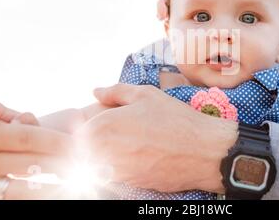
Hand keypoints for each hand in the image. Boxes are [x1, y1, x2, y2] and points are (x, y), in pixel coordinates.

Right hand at [0, 121, 73, 198]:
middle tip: (89, 165)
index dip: (56, 141)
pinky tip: (54, 196)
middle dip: (63, 164)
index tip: (80, 144)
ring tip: (77, 186)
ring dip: (50, 189)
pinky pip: (7, 202)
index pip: (28, 138)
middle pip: (33, 164)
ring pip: (23, 191)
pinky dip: (31, 199)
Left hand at [77, 83, 237, 192]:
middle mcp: (101, 153)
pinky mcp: (127, 187)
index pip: (76, 131)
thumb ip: (115, 92)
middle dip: (93, 143)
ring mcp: (113, 173)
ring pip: (96, 164)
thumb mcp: (146, 94)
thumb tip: (96, 92)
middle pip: (82, 151)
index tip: (100, 123)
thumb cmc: (175, 118)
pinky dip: (119, 167)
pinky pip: (113, 175)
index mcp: (102, 127)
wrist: (203, 152)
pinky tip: (140, 157)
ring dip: (104, 156)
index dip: (87, 126)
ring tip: (133, 144)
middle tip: (120, 134)